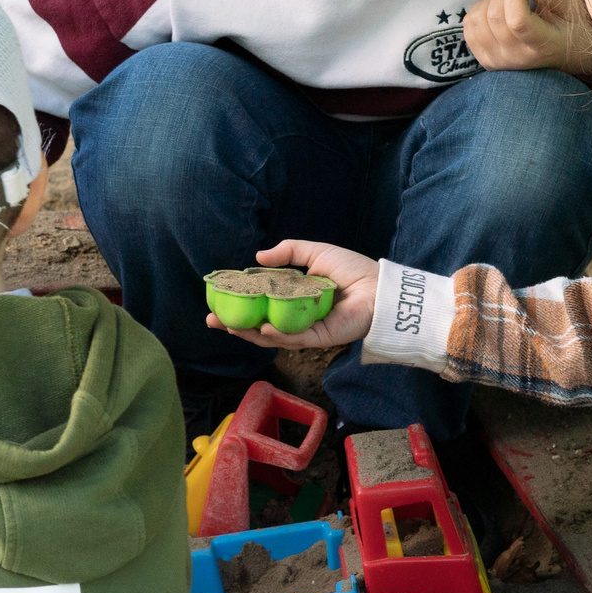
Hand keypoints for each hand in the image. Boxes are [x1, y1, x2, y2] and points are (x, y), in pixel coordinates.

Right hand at [203, 241, 380, 349]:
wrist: (378, 286)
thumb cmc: (351, 269)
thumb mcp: (315, 252)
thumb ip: (288, 253)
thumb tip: (258, 257)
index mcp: (293, 297)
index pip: (260, 303)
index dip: (238, 303)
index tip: (217, 299)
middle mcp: (296, 316)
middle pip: (259, 325)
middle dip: (234, 325)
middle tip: (212, 319)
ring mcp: (306, 330)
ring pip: (271, 337)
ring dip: (249, 333)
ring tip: (228, 326)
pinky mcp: (319, 339)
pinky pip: (294, 339)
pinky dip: (278, 336)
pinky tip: (263, 330)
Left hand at [461, 0, 591, 77]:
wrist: (567, 57)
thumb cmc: (572, 26)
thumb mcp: (571, 7)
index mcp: (544, 46)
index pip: (517, 21)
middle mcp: (518, 58)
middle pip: (495, 16)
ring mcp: (498, 61)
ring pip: (478, 20)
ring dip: (490, 0)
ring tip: (510, 0)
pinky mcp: (485, 60)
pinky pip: (469, 27)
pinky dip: (479, 11)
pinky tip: (498, 10)